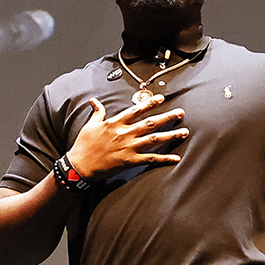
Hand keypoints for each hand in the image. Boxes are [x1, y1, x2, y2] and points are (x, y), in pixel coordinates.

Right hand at [67, 95, 188, 177]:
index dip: (150, 103)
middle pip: (150, 123)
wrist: (80, 166)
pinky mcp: (129, 161)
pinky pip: (150, 159)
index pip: (136, 110)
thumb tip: (94, 101)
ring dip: (171, 136)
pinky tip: (175, 157)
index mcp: (115, 123)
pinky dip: (164, 159)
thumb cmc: (84, 145)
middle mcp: (125, 133)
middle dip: (167, 117)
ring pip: (154, 140)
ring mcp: (128, 147)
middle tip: (181, 113)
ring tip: (184, 132)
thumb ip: (97, 112)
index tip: (162, 98)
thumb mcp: (90, 125)